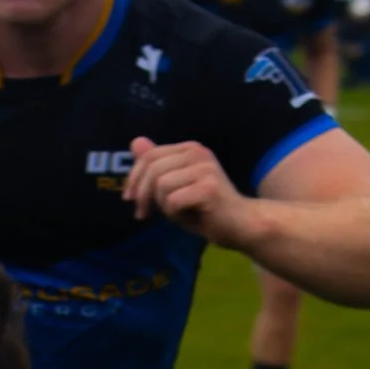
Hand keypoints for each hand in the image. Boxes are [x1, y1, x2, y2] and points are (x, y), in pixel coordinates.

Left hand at [122, 137, 246, 242]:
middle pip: (152, 169)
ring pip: (161, 186)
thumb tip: (134, 143)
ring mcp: (205, 168)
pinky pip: (173, 201)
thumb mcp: (173, 187)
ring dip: (163, 206)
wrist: (239, 225)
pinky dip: (175, 214)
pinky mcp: (208, 188)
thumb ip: (155, 166)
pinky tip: (190, 217)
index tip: (130, 199)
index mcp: (189, 149)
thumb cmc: (204, 209)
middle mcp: (198, 153)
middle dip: (143, 195)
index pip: (149, 156)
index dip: (134, 179)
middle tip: (143, 214)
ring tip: (178, 212)